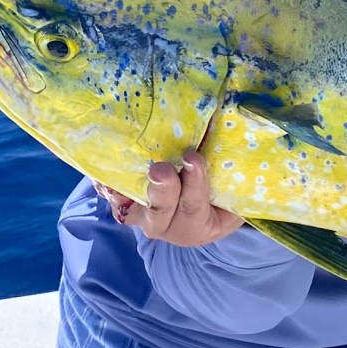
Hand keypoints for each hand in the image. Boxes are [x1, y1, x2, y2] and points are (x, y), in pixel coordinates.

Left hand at [96, 151, 245, 247]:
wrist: (200, 206)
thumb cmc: (225, 194)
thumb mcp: (235, 189)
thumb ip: (235, 170)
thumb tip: (246, 121)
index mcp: (202, 226)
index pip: (198, 207)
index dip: (195, 185)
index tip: (194, 159)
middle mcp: (169, 226)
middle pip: (163, 212)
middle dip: (162, 190)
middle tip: (160, 168)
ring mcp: (144, 219)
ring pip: (135, 209)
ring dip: (131, 188)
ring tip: (128, 167)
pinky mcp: (125, 208)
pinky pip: (114, 199)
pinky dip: (107, 187)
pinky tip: (101, 173)